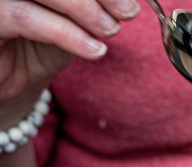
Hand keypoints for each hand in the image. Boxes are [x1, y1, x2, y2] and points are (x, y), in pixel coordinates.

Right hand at [0, 0, 139, 123]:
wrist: (9, 83)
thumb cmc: (40, 44)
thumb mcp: (74, 20)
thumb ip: (94, 4)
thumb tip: (129, 1)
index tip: (130, 3)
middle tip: (126, 13)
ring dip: (83, 9)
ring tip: (110, 30)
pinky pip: (25, 17)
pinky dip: (66, 32)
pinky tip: (94, 50)